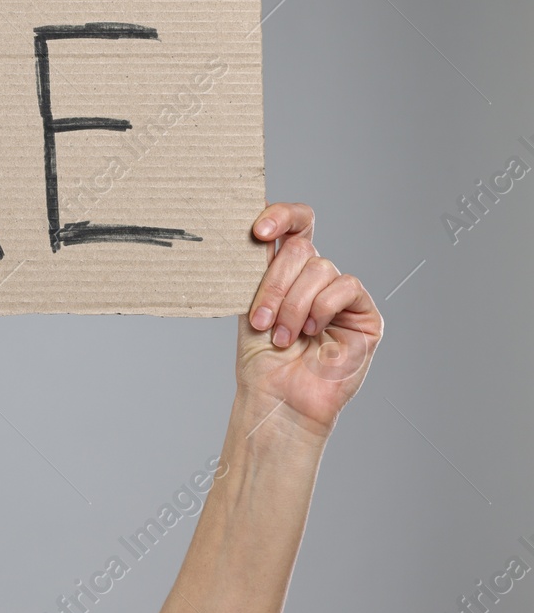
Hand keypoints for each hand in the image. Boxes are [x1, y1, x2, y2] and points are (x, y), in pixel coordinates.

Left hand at [238, 202, 381, 438]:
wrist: (278, 397)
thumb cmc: (262, 357)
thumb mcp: (250, 302)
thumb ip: (257, 266)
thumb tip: (250, 228)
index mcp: (288, 269)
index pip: (295, 224)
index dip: (281, 215)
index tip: (258, 230)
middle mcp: (316, 278)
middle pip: (301, 248)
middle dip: (274, 284)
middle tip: (262, 320)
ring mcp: (341, 295)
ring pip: (320, 268)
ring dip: (293, 304)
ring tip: (283, 337)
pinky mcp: (364, 314)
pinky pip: (345, 287)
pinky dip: (322, 308)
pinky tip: (312, 333)